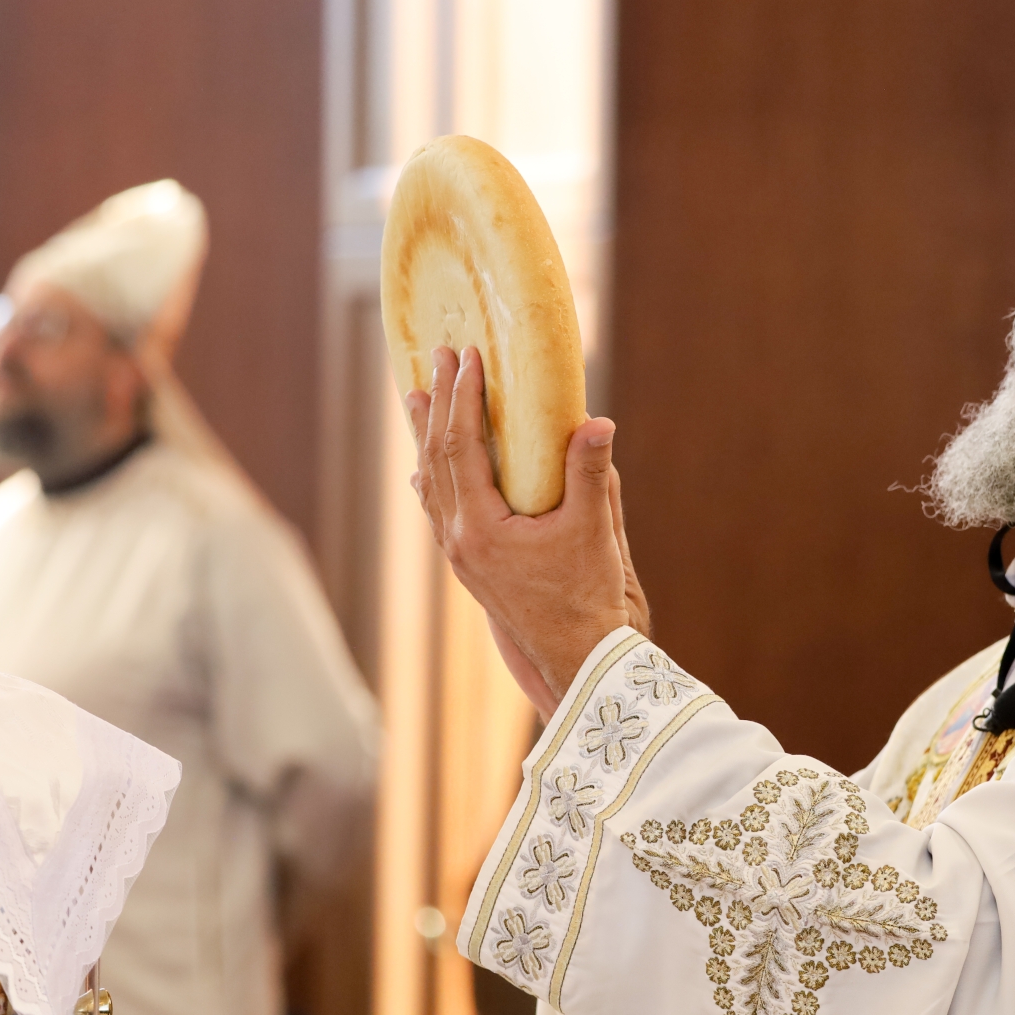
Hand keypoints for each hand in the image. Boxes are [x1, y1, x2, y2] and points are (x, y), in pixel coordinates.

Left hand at [408, 346, 632, 700]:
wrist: (579, 658)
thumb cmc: (588, 597)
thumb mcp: (593, 530)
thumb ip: (590, 473)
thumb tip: (596, 420)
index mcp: (480, 528)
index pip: (461, 446)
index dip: (463, 397)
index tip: (468, 356)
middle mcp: (459, 541)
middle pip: (435, 459)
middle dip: (437, 404)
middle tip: (436, 357)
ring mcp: (461, 556)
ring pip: (431, 484)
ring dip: (426, 437)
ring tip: (418, 399)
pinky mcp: (472, 567)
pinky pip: (440, 512)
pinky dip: (432, 479)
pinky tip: (424, 472)